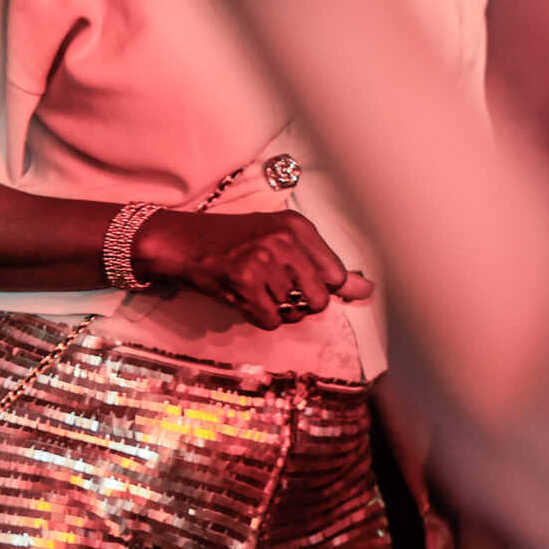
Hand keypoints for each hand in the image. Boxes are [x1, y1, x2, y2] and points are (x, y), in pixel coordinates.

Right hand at [130, 208, 373, 330]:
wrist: (182, 242)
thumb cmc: (232, 241)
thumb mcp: (280, 243)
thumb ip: (324, 268)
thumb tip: (366, 290)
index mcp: (298, 226)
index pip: (336, 275)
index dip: (317, 287)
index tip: (296, 282)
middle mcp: (284, 240)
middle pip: (319, 300)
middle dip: (298, 304)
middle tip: (272, 288)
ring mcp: (264, 260)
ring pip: (293, 313)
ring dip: (274, 310)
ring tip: (254, 290)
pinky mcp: (244, 281)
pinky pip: (269, 321)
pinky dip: (256, 317)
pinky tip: (242, 298)